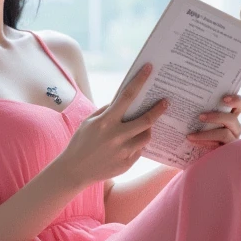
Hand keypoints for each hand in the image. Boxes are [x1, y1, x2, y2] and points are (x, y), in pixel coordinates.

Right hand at [56, 62, 168, 188]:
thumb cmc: (81, 142)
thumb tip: (124, 101)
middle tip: (165, 103)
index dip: (139, 81)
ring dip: (147, 129)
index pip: (127, 96)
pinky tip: (130, 143)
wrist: (74, 170)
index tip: (149, 69)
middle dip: (158, 110)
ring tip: (145, 126)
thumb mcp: (90, 122)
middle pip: (146, 120)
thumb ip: (107, 111)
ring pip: (146, 136)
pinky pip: (139, 150)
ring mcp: (123, 151)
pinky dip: (137, 144)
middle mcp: (116, 136)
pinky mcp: (127, 164)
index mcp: (106, 121)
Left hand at [186, 94, 240, 150]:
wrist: (190, 155)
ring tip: (190, 134)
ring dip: (206, 134)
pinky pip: (218, 145)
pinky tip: (192, 140)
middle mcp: (233, 127)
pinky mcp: (227, 152)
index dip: (236, 99)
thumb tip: (171, 99)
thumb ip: (193, 109)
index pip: (240, 104)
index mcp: (228, 115)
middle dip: (218, 116)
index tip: (223, 98)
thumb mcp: (194, 119)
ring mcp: (232, 141)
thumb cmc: (194, 132)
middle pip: (233, 119)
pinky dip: (204, 142)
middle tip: (200, 116)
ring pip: (225, 133)